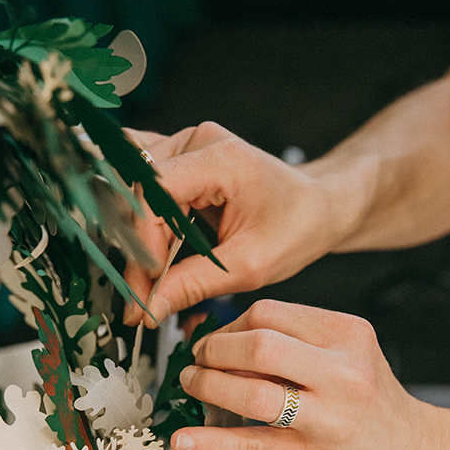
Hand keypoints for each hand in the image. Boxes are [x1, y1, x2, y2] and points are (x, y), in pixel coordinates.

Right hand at [122, 123, 339, 325]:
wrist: (317, 207)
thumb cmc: (296, 226)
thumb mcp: (249, 266)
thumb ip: (194, 285)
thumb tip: (150, 308)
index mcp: (221, 158)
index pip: (154, 192)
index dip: (144, 241)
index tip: (152, 283)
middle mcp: (197, 142)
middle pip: (138, 193)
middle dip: (137, 250)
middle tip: (144, 297)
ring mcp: (184, 146)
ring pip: (132, 191)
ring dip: (136, 239)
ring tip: (151, 279)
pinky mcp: (179, 160)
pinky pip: (141, 185)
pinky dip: (139, 221)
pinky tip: (150, 250)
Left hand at [172, 299, 449, 449]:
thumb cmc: (375, 409)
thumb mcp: (351, 358)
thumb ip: (298, 345)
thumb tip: (227, 341)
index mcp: (348, 335)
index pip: (270, 314)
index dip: (229, 326)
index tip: (215, 341)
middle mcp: (342, 372)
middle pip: (258, 345)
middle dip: (213, 352)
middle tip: (197, 362)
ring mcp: (328, 417)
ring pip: (251, 393)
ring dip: (207, 388)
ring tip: (192, 387)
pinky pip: (250, 444)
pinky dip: (209, 441)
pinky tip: (183, 440)